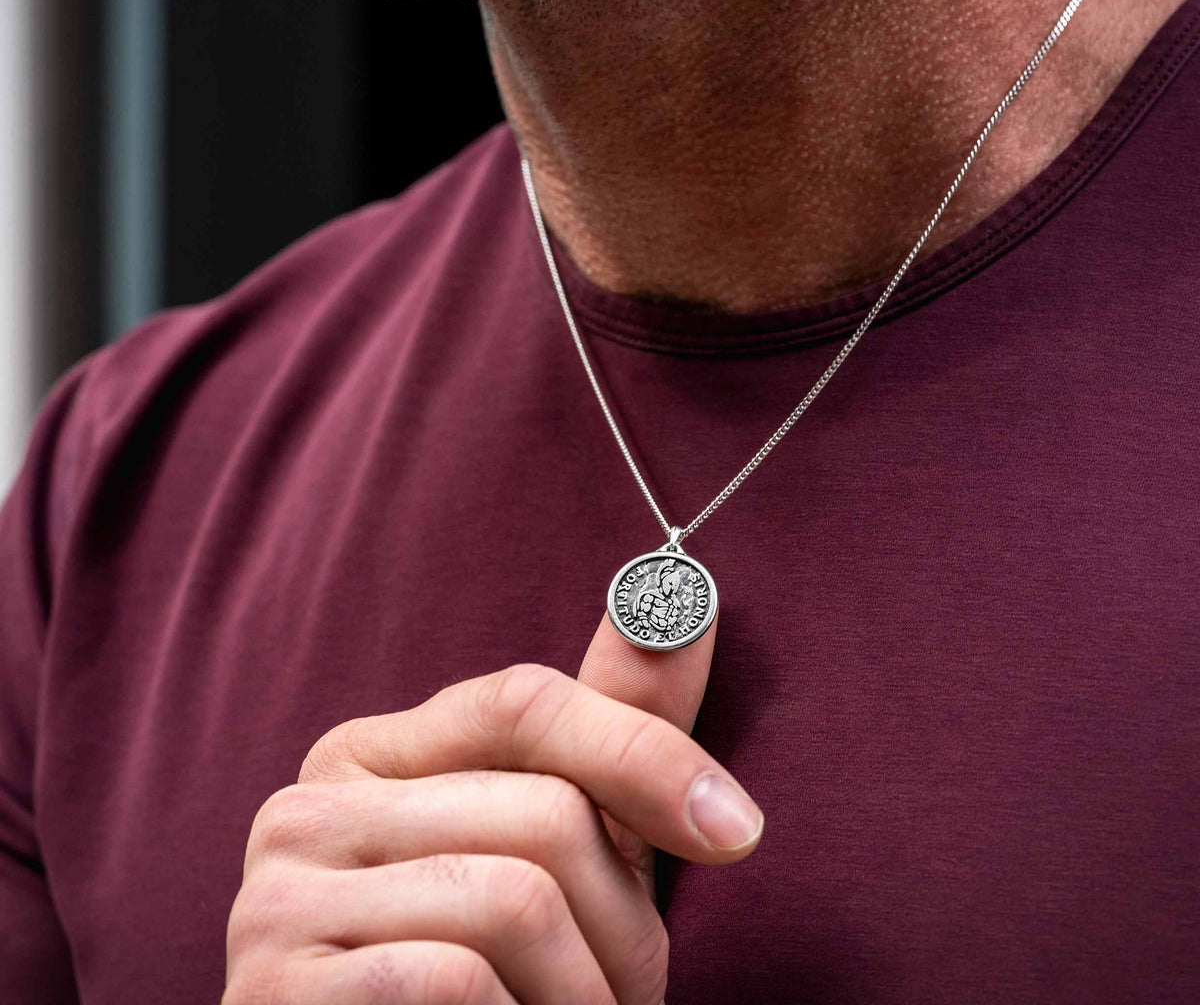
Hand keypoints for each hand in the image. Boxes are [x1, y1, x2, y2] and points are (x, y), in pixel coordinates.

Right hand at [224, 614, 761, 1002]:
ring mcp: (277, 898)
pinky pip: (460, 976)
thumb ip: (610, 738)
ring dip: (588, 993)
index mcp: (370, 758)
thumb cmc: (493, 985)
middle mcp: (308, 808)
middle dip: (625, 926)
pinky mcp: (278, 988)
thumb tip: (691, 604)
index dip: (642, 753)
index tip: (736, 828)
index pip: (522, 701)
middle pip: (541, 811)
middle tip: (630, 997)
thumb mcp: (553, 854)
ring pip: (516, 898)